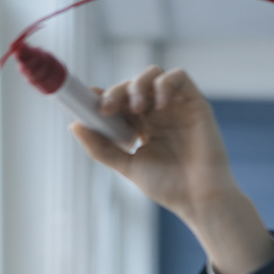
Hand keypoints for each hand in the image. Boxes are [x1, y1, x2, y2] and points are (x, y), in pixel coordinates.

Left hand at [72, 66, 233, 222]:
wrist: (200, 199)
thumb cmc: (168, 187)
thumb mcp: (127, 166)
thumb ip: (101, 148)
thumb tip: (74, 125)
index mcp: (141, 126)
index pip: (118, 100)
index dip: (102, 96)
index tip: (87, 102)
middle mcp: (157, 113)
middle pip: (132, 85)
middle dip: (116, 92)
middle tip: (106, 109)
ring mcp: (176, 107)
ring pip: (153, 74)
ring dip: (138, 84)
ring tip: (136, 108)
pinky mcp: (195, 104)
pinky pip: (179, 77)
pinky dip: (165, 83)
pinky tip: (159, 104)